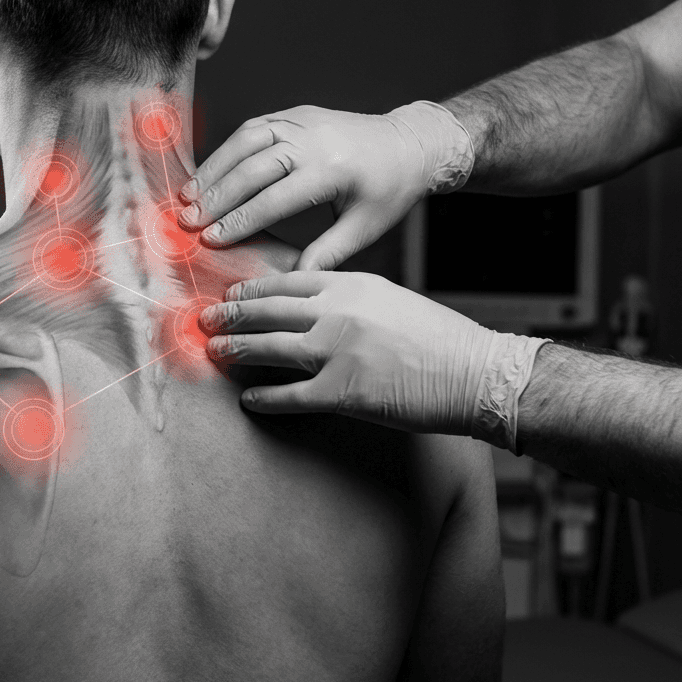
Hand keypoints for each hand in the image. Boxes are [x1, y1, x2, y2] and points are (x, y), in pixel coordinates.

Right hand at [179, 102, 472, 270]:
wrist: (408, 143)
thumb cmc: (389, 189)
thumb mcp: (365, 227)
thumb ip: (326, 252)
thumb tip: (290, 280)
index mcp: (332, 169)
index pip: (275, 198)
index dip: (240, 220)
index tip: (212, 239)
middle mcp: (313, 138)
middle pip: (253, 167)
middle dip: (217, 195)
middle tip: (187, 220)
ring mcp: (302, 120)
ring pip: (246, 140)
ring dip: (214, 168)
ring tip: (188, 196)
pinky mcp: (295, 113)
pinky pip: (254, 126)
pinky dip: (227, 149)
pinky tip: (210, 172)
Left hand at [201, 271, 495, 434]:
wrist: (475, 372)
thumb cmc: (442, 340)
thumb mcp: (394, 300)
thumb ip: (354, 300)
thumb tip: (318, 310)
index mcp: (353, 285)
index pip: (289, 281)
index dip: (254, 289)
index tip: (234, 294)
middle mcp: (339, 312)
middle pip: (269, 310)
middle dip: (232, 315)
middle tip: (207, 320)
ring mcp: (338, 351)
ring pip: (269, 348)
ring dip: (237, 351)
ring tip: (215, 353)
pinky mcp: (343, 391)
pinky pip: (290, 396)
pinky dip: (265, 399)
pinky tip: (249, 401)